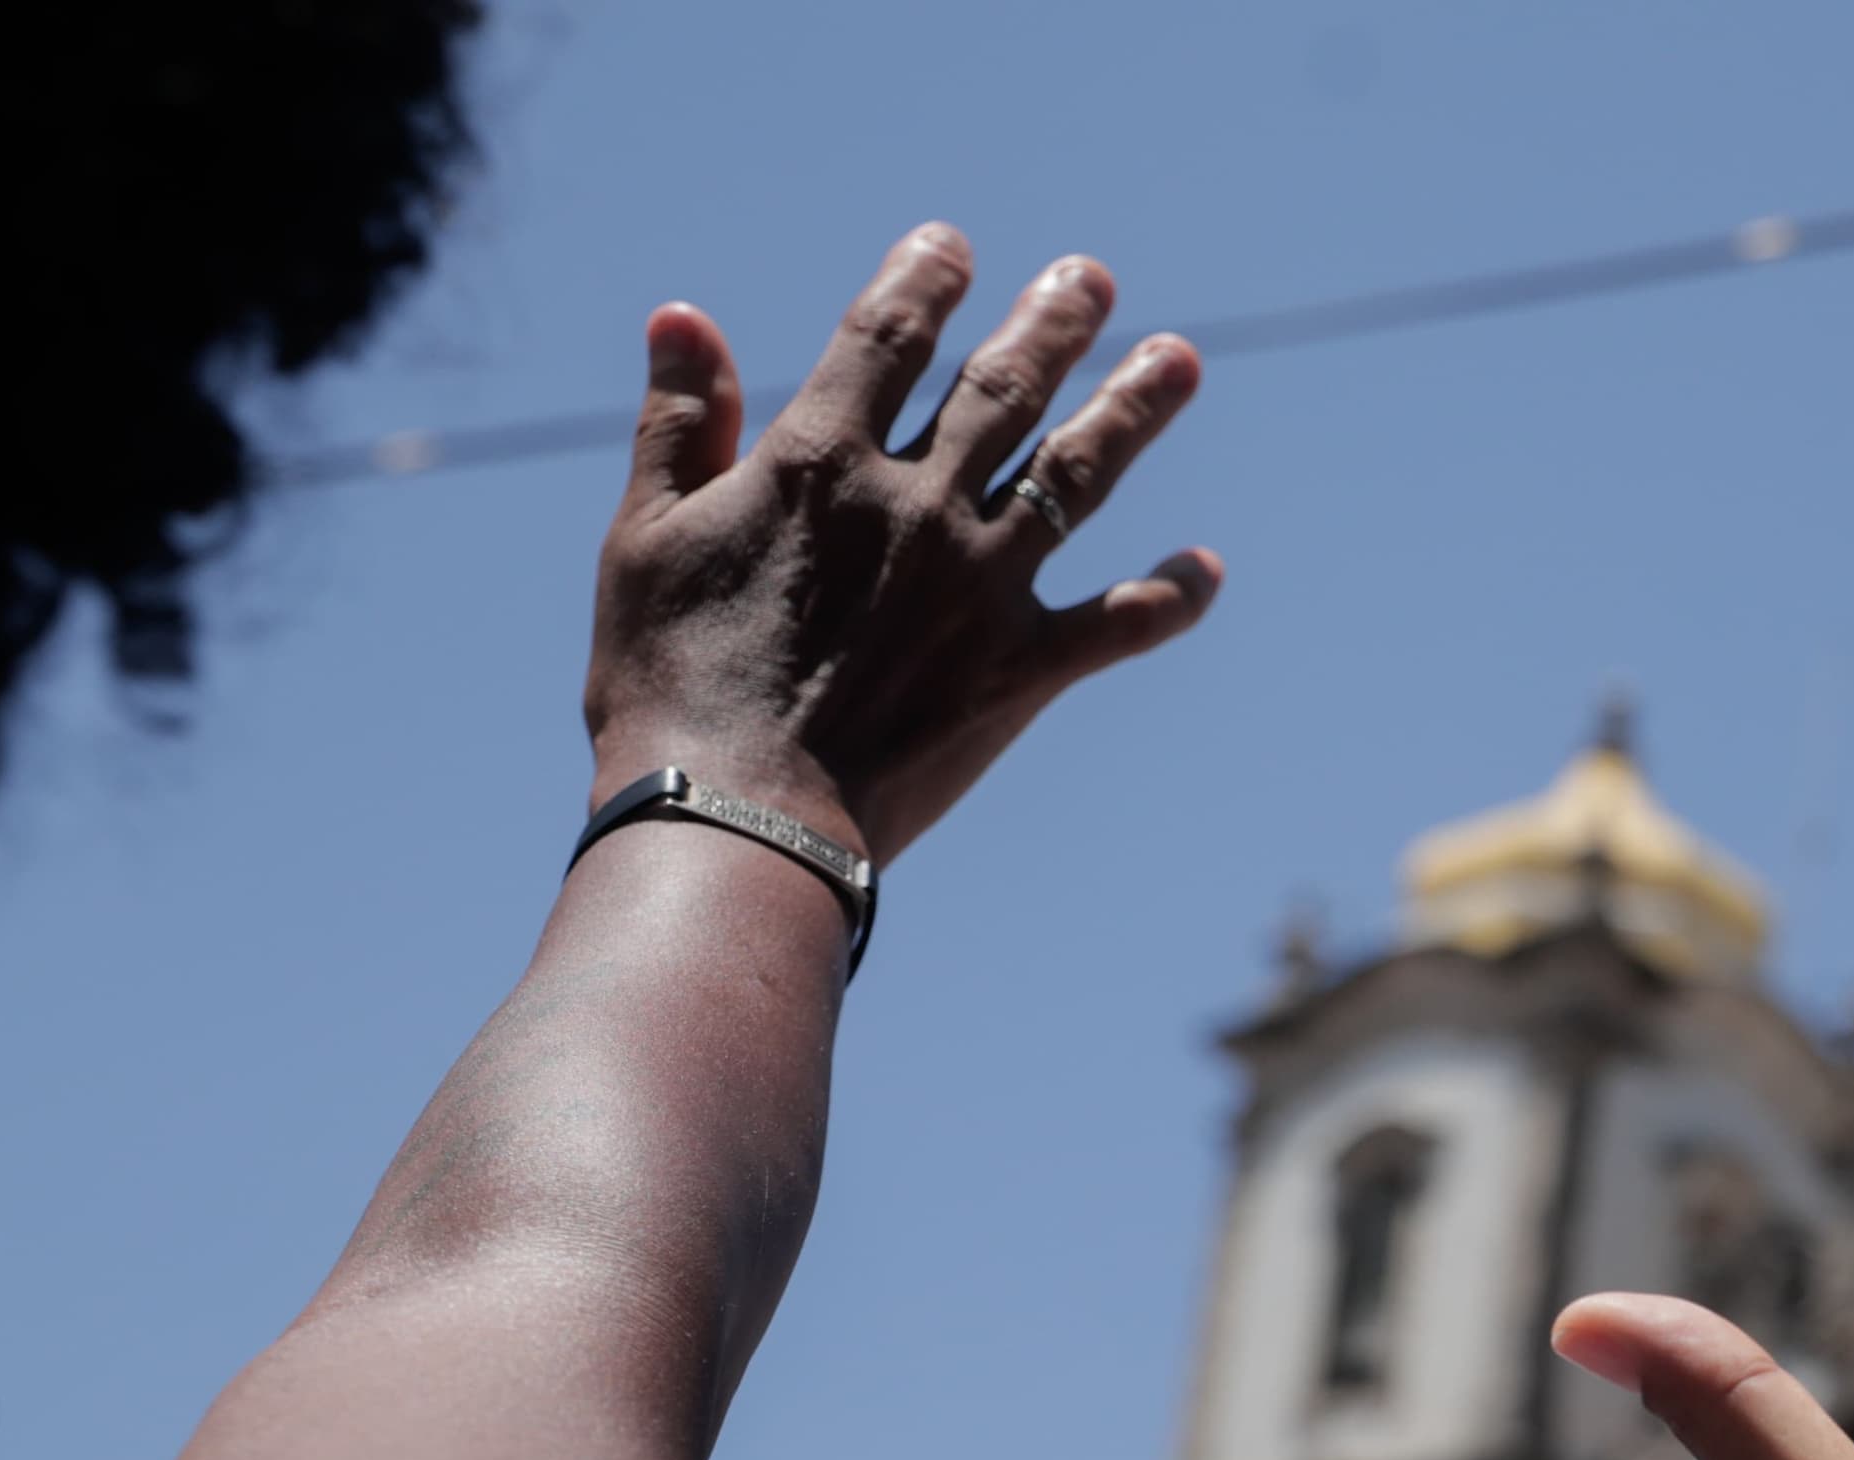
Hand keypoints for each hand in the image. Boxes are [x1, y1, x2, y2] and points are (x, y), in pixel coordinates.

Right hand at [581, 223, 1220, 866]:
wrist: (738, 818)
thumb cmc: (669, 684)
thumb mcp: (646, 537)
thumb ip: (677, 423)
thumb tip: (683, 315)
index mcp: (819, 462)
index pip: (887, 338)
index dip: (922, 281)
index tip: (954, 247)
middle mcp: (917, 507)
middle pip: (1003, 387)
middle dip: (1054, 323)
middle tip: (1093, 279)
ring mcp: (980, 586)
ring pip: (1077, 474)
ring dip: (1134, 409)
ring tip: (1181, 359)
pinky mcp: (1021, 670)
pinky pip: (1119, 624)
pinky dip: (1170, 597)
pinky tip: (1206, 570)